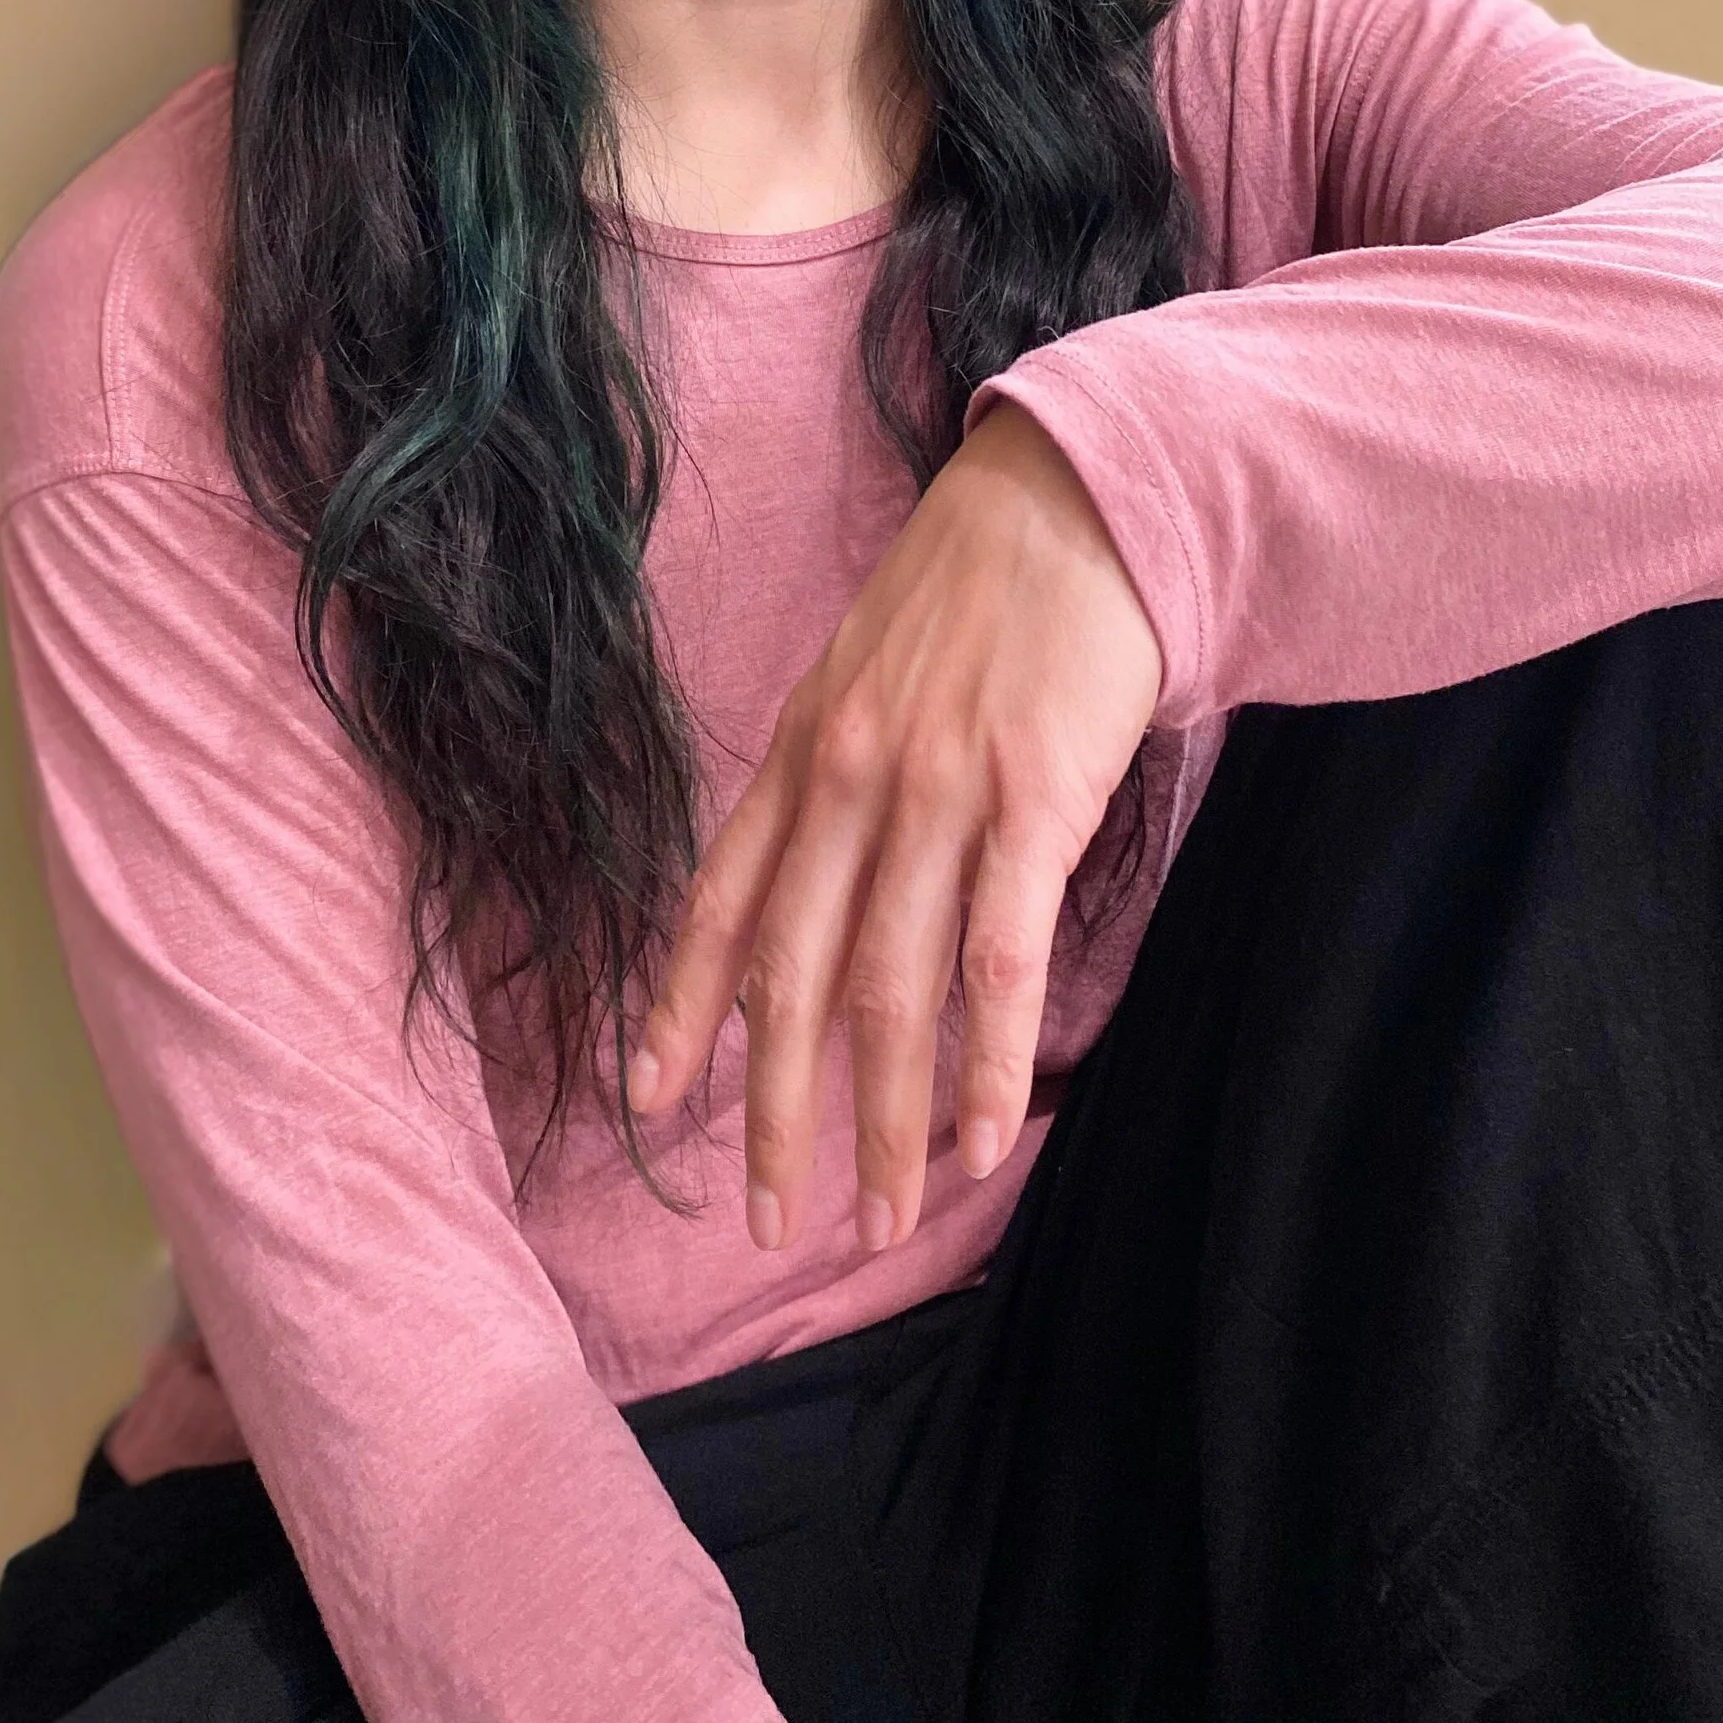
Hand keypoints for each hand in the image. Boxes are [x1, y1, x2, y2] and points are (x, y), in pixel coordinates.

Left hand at [627, 401, 1162, 1252]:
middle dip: (777, 1112)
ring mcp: (938, 792)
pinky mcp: (1033, 800)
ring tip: (886, 1218)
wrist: (1075, 503)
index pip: (718, 901)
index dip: (679, 1009)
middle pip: (795, 977)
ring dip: (886, 1121)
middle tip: (773, 1220)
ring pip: (893, 991)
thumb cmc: (974, 594)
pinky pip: (998, 959)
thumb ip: (833, 782)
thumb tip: (817, 894)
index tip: (648, 1101)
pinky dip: (987, 1063)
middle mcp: (849, 780)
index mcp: (801, 752)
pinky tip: (982, 1141)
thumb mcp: (866, 675)